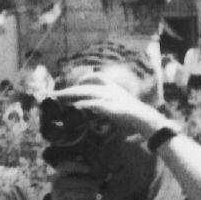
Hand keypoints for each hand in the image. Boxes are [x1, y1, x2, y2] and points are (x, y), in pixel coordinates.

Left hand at [44, 77, 169, 150]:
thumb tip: (96, 112)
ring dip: (70, 95)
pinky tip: (74, 106)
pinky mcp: (112, 108)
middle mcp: (111, 90)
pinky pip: (96, 105)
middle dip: (69, 90)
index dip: (83, 80)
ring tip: (57, 98)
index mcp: (113, 88)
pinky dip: (85, 105)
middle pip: (85, 87)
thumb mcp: (119, 107)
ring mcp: (111, 98)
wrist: (148, 121)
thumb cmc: (133, 118)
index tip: (72, 86)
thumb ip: (107, 107)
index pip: (97, 77)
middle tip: (52, 94)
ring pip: (87, 93)